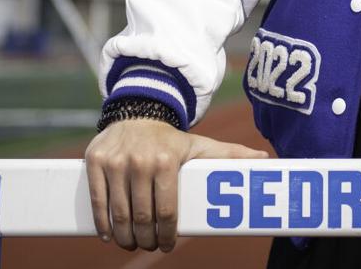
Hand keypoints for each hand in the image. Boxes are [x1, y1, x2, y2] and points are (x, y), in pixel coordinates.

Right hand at [85, 119, 269, 251]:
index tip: (167, 246)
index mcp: (167, 160)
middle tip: (149, 246)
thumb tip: (265, 160)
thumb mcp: (202, 145)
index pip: (166, 210)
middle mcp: (140, 160)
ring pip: (118, 213)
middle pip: (141, 216)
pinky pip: (97, 201)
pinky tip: (110, 234)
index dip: (167, 235)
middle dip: (145, 239)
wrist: (138, 113)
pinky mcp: (95, 161)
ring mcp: (115, 161)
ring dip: (125, 237)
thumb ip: (231, 155)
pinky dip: (102, 224)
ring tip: (132, 243)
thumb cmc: (172, 139)